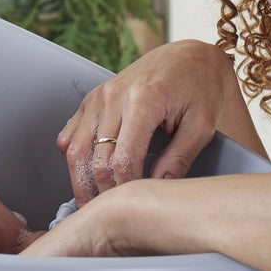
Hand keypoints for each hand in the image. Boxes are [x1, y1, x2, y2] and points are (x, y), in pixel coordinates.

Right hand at [58, 40, 238, 206]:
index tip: (134, 206)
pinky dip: (73, 159)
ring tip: (90, 204)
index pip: (123, 159)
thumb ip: (178, 160)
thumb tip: (155, 190)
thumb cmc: (200, 88)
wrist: (188, 56)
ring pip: (75, 150)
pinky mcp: (91, 100)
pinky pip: (69, 135)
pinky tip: (85, 174)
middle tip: (110, 213)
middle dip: (101, 192)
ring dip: (80, 181)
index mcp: (144, 100)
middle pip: (94, 159)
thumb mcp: (201, 126)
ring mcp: (98, 97)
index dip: (125, 190)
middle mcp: (114, 96)